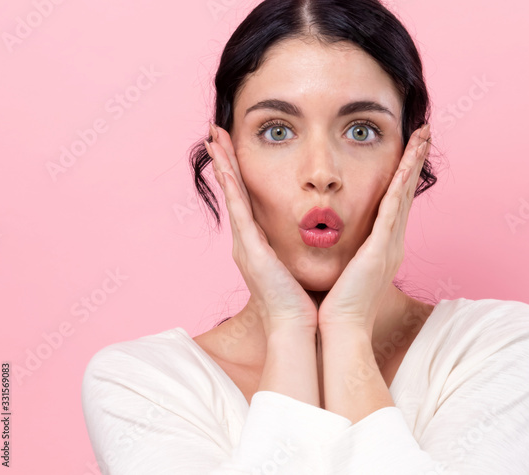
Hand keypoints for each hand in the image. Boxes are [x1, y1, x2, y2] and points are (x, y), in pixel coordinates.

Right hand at [205, 124, 319, 333]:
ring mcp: (245, 244)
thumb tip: (314, 231)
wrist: (298, 327)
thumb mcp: (298, 264)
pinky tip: (225, 167)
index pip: (246, 198)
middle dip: (223, 160)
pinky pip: (239, 211)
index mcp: (259, 243)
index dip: (237, 172)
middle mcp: (247, 240)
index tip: (231, 145)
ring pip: (231, 194)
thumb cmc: (302, 300)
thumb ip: (299, 246)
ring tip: (213, 137)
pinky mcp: (251, 250)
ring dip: (222, 164)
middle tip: (214, 131)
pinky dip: (231, 187)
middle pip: (233, 191)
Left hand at [316, 124, 431, 331]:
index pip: (395, 200)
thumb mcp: (345, 269)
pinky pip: (392, 208)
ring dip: (413, 163)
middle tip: (423, 131)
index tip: (408, 149)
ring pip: (404, 193)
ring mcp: (390, 243)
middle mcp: (393, 241)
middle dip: (415, 159)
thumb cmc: (336, 305)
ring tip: (421, 136)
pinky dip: (400, 184)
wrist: (340, 329)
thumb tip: (333, 237)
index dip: (403, 173)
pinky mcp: (382, 248)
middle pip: (406, 191)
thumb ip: (346, 250)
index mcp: (383, 245)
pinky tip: (404, 165)